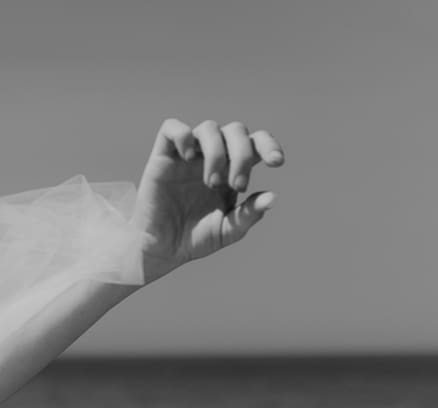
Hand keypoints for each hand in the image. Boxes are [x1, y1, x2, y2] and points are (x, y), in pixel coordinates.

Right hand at [133, 118, 284, 282]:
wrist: (160, 250)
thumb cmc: (195, 240)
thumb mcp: (228, 231)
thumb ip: (249, 214)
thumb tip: (272, 197)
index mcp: (232, 170)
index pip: (256, 142)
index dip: (268, 145)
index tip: (276, 162)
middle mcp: (212, 157)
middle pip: (236, 130)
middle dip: (242, 155)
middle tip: (236, 185)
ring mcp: (187, 156)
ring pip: (208, 127)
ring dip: (217, 152)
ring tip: (211, 182)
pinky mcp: (162, 158)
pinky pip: (172, 128)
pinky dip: (183, 136)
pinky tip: (188, 158)